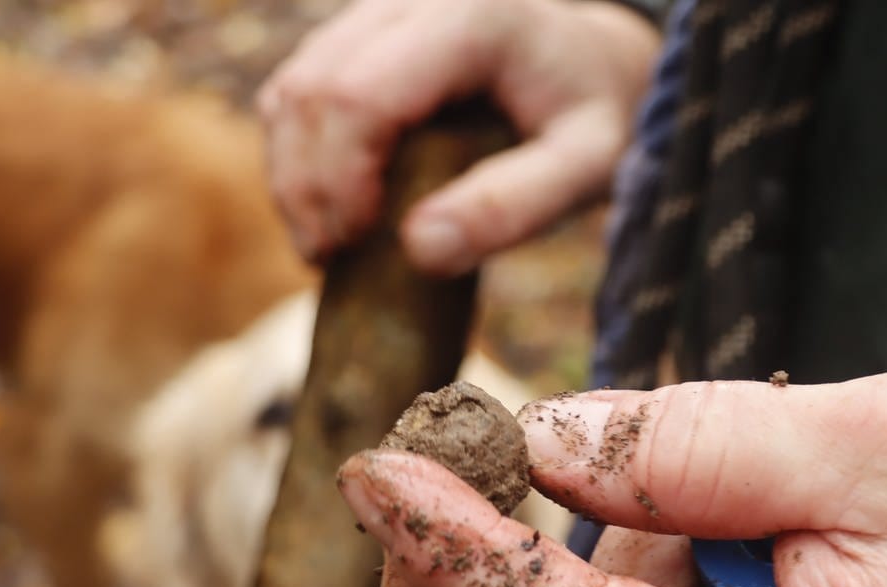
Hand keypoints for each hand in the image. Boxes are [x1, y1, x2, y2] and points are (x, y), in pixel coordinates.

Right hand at [259, 0, 657, 265]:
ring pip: (291, 89)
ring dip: (291, 175)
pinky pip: (296, 91)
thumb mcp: (587, 168)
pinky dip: (295, 156)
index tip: (356, 247)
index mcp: (470, 19)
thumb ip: (514, 207)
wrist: (595, 66)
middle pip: (312, 89)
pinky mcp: (357, 37)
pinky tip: (327, 210)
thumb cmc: (596, 118)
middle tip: (332, 260)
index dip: (339, 178)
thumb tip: (419, 250)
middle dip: (306, 186)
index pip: (360, 94)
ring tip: (327, 246)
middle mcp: (412, 1)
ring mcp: (376, 13)